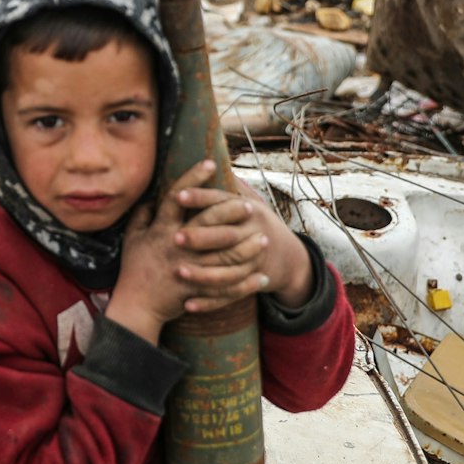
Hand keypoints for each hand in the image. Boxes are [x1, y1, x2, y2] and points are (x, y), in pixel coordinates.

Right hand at [106, 162, 314, 343]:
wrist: (136, 305)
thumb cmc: (134, 269)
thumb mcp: (132, 238)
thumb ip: (142, 215)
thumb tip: (153, 196)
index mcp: (161, 230)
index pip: (177, 197)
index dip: (193, 178)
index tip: (209, 162)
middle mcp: (176, 246)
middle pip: (208, 223)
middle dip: (230, 212)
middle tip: (250, 205)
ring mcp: (188, 269)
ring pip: (224, 256)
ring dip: (247, 248)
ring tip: (264, 238)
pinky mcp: (197, 290)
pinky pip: (227, 287)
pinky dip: (246, 284)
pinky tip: (262, 277)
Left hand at [167, 173, 312, 316]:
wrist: (288, 257)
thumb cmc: (257, 224)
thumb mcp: (249, 201)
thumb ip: (228, 186)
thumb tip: (209, 158)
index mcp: (247, 211)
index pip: (221, 201)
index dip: (201, 196)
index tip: (178, 194)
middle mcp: (252, 233)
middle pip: (225, 234)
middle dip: (200, 236)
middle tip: (174, 236)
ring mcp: (253, 260)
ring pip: (226, 268)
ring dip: (202, 272)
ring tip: (178, 271)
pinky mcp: (250, 282)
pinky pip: (229, 294)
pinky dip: (209, 302)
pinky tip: (187, 305)